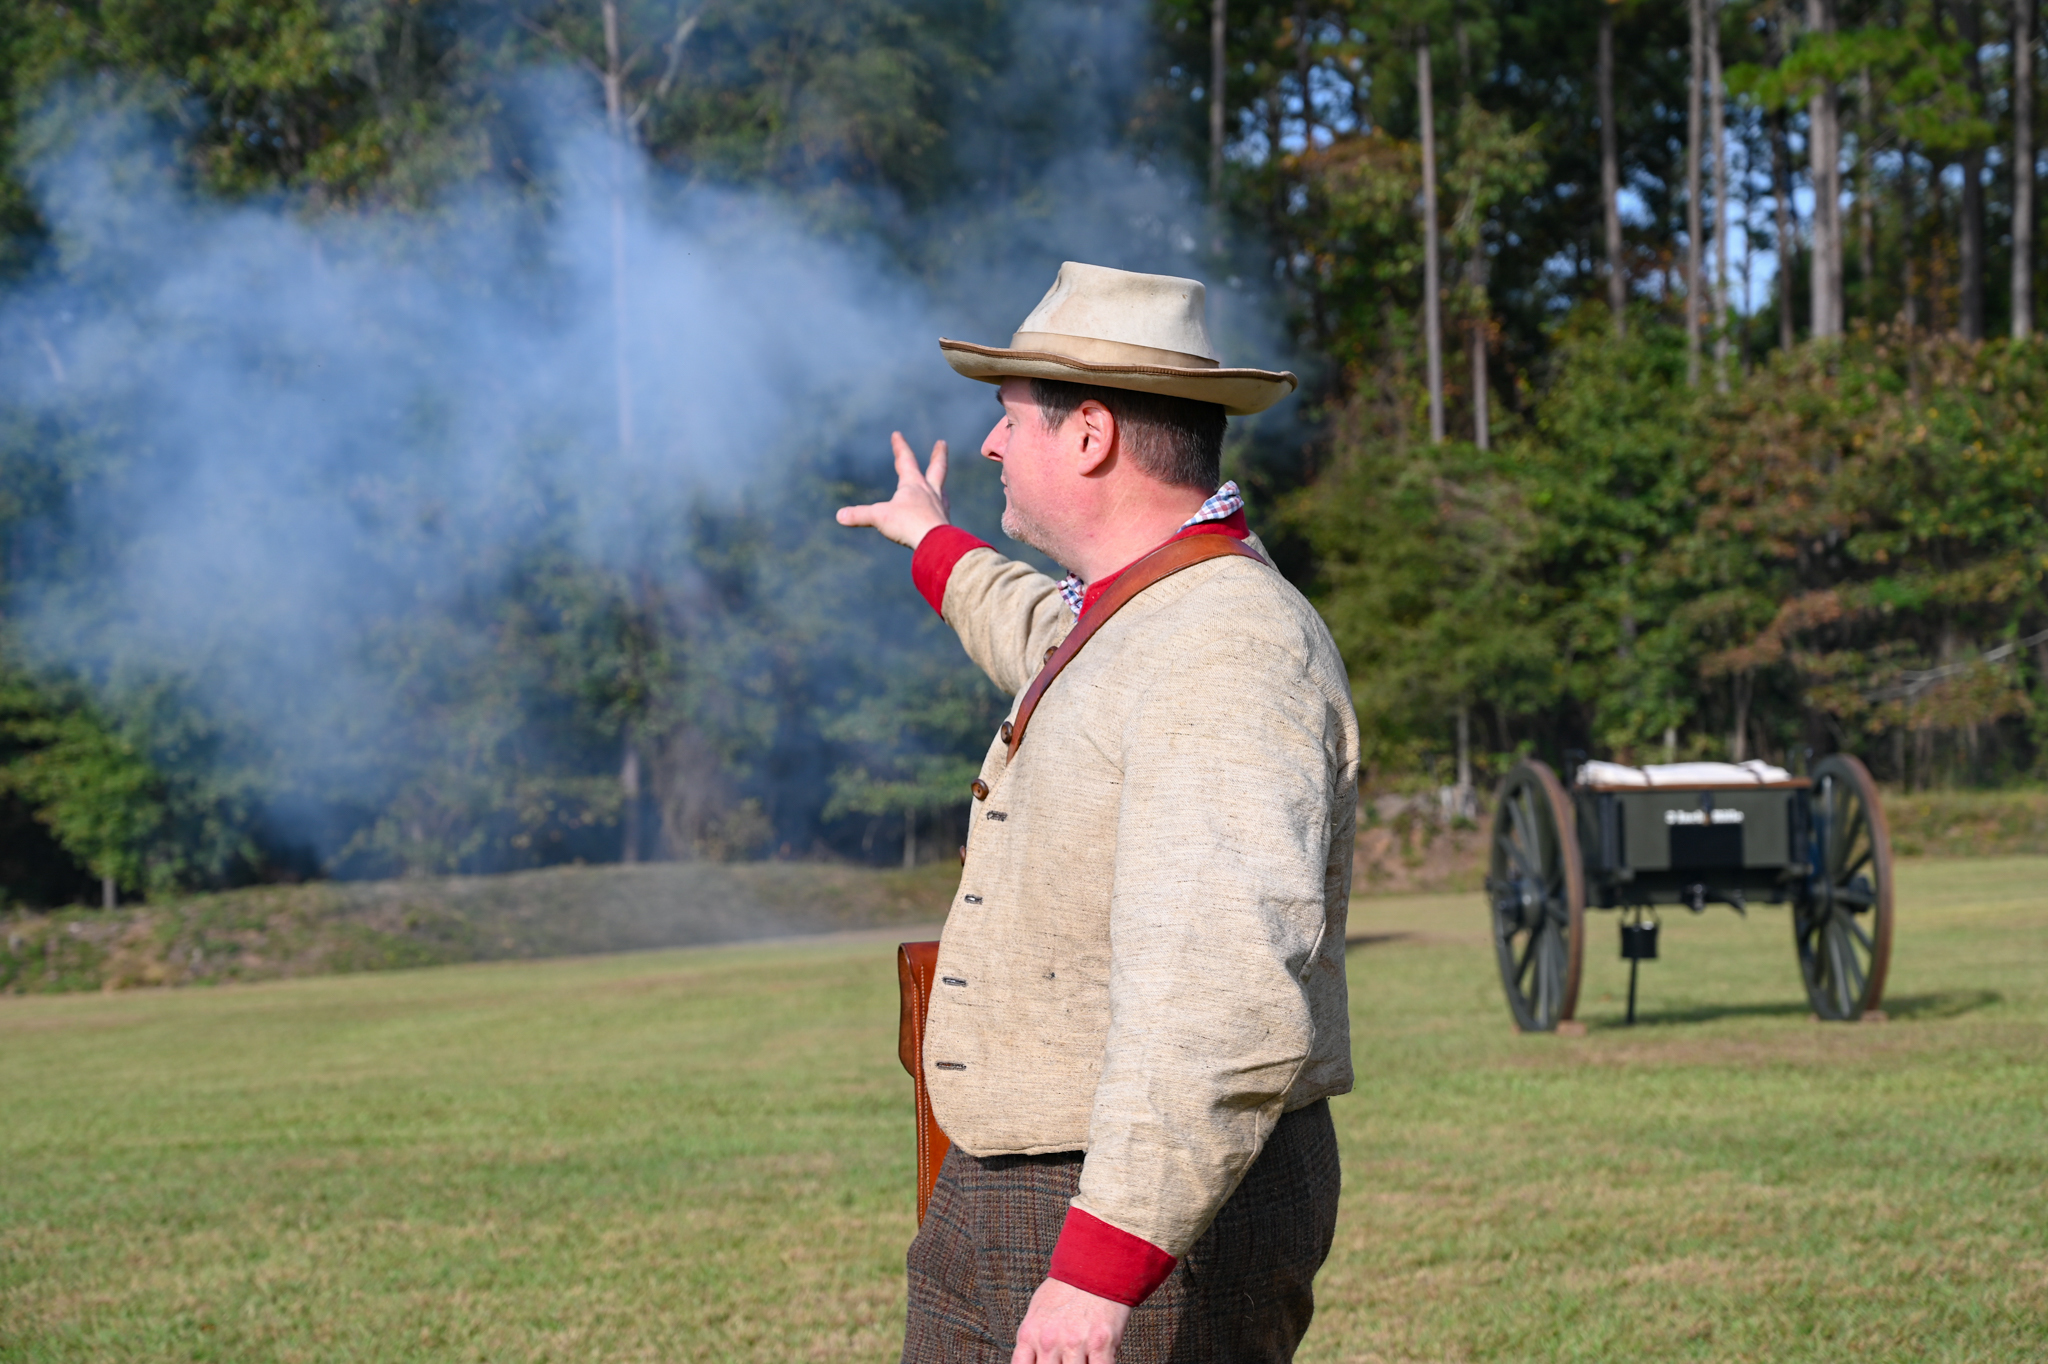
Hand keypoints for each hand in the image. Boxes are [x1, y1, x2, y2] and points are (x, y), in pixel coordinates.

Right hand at [835, 432, 949, 548]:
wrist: (935, 543)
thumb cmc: (907, 524)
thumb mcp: (879, 517)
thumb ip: (859, 515)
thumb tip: (839, 516)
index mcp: (913, 484)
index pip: (906, 460)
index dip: (900, 446)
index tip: (897, 434)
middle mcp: (930, 492)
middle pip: (937, 468)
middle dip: (939, 454)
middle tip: (943, 442)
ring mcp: (940, 507)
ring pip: (942, 490)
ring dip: (940, 484)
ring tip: (941, 483)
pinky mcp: (945, 523)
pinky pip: (942, 511)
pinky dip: (940, 508)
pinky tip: (939, 512)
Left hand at [1011, 1278, 1130, 1363]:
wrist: (1095, 1266)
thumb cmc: (1066, 1289)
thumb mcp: (1037, 1311)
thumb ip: (1032, 1339)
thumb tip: (1031, 1360)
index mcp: (1030, 1334)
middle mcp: (1049, 1342)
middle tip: (1064, 1360)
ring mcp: (1074, 1344)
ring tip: (1082, 1358)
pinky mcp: (1101, 1344)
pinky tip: (1097, 1360)